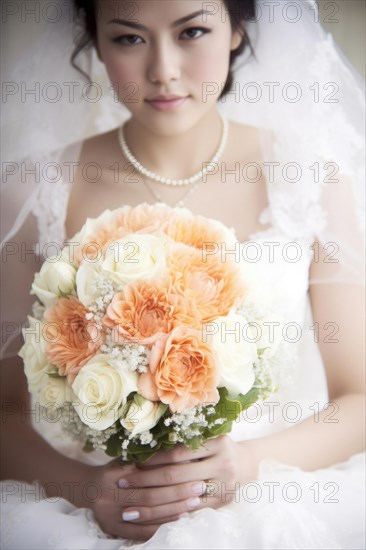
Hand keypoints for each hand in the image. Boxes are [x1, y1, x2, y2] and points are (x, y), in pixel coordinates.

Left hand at [86, 436, 254, 539]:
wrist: (248, 464)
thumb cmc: (219, 446)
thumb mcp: (208, 435)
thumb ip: (185, 437)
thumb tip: (146, 439)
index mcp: (216, 442)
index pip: (177, 452)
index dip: (153, 458)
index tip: (131, 462)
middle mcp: (222, 463)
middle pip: (176, 475)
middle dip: (146, 481)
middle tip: (122, 482)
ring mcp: (223, 486)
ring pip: (180, 498)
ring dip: (151, 504)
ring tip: (129, 509)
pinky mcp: (221, 504)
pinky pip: (190, 513)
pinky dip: (169, 516)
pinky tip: (151, 520)